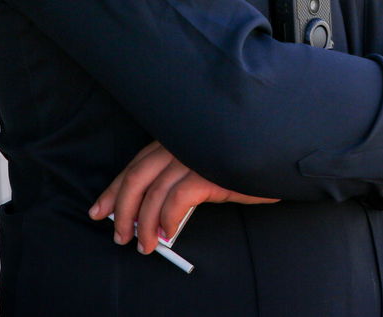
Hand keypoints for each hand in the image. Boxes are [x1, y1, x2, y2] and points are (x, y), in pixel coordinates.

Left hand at [89, 141, 277, 252]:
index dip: (114, 188)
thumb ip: (183, 175)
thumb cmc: (248, 157)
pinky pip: (176, 201)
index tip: (99, 209)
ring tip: (144, 245)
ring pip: (153, 193)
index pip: (136, 163)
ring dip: (144, 224)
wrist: (282, 150)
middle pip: (137, 177)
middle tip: (118, 234)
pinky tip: (167, 235)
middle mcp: (180, 142)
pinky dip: (167, 221)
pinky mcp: (207, 172)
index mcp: (177, 137)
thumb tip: (154, 210)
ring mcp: (193, 155)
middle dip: (121, 208)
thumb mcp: (208, 162)